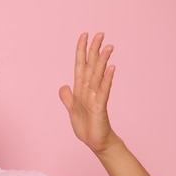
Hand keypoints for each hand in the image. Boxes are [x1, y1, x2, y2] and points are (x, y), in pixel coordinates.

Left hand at [59, 33, 119, 153]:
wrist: (95, 142)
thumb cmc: (86, 126)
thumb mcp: (72, 110)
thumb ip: (67, 97)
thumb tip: (63, 86)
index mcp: (80, 89)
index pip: (81, 66)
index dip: (81, 51)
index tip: (84, 36)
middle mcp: (89, 90)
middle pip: (92, 66)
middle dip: (94, 50)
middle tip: (100, 33)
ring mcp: (96, 97)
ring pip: (98, 76)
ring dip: (103, 61)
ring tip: (108, 46)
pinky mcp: (100, 107)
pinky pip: (104, 91)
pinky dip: (107, 79)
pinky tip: (112, 68)